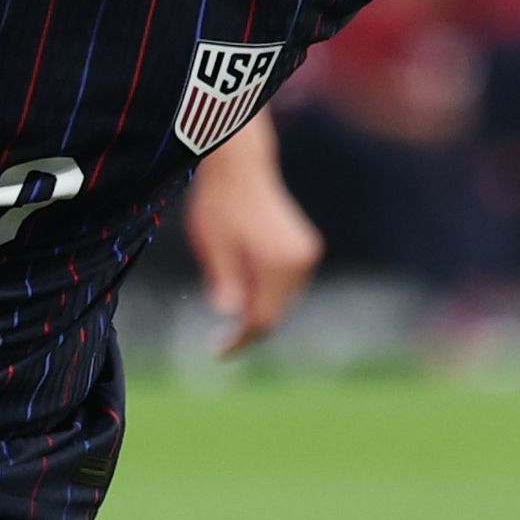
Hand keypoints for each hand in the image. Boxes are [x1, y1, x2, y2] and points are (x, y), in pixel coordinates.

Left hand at [180, 131, 324, 355]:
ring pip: (281, 298)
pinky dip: (264, 289)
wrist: (240, 167)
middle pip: (276, 311)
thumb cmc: (220, 203)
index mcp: (281, 263)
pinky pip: (284, 282)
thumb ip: (225, 281)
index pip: (263, 319)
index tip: (217, 352)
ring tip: (226, 294)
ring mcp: (306, 252)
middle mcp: (301, 260)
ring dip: (256, 306)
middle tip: (219, 337)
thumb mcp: (213, 246)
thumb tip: (232, 313)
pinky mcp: (303, 246)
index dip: (240, 340)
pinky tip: (241, 279)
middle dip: (248, 324)